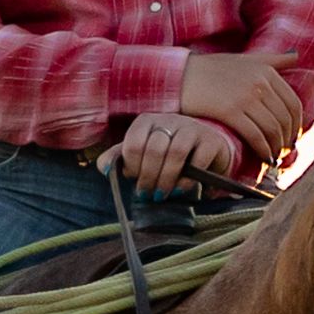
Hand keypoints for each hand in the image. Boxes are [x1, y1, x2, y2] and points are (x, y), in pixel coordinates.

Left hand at [107, 107, 250, 189]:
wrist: (204, 147)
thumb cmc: (166, 152)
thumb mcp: (142, 152)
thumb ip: (119, 159)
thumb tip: (104, 169)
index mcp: (147, 121)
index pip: (134, 143)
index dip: (132, 166)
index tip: (134, 179)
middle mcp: (169, 119)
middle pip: (154, 149)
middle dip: (148, 177)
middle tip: (146, 194)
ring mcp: (191, 128)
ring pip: (175, 153)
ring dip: (165, 179)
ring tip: (161, 194)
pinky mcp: (210, 141)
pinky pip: (197, 161)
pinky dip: (186, 179)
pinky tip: (179, 189)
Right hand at [158, 49, 312, 173]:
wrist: (178, 75)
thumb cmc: (209, 68)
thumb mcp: (243, 58)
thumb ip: (272, 59)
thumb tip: (296, 55)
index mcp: (266, 71)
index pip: (293, 103)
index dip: (296, 125)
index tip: (291, 137)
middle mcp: (259, 82)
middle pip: (284, 119)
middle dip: (286, 139)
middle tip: (282, 151)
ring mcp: (245, 96)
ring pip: (272, 129)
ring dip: (275, 147)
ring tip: (272, 156)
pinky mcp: (230, 111)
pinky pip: (255, 135)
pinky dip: (263, 149)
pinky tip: (262, 157)